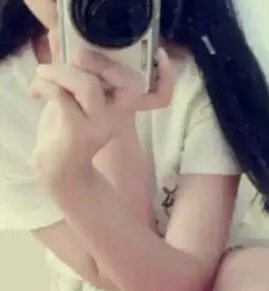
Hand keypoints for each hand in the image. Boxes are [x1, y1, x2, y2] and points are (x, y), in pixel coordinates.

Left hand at [30, 39, 172, 186]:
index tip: (101, 56)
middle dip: (93, 60)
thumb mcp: (82, 102)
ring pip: (87, 85)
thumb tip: (80, 51)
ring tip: (43, 72)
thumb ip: (87, 80)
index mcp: (120, 111)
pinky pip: (61, 96)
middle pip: (118, 79)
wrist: (59, 172)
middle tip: (67, 60)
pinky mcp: (77, 132)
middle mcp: (115, 119)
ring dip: (60, 72)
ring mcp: (98, 127)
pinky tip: (35, 92)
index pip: (143, 89)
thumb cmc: (68, 134)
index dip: (136, 71)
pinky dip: (44, 86)